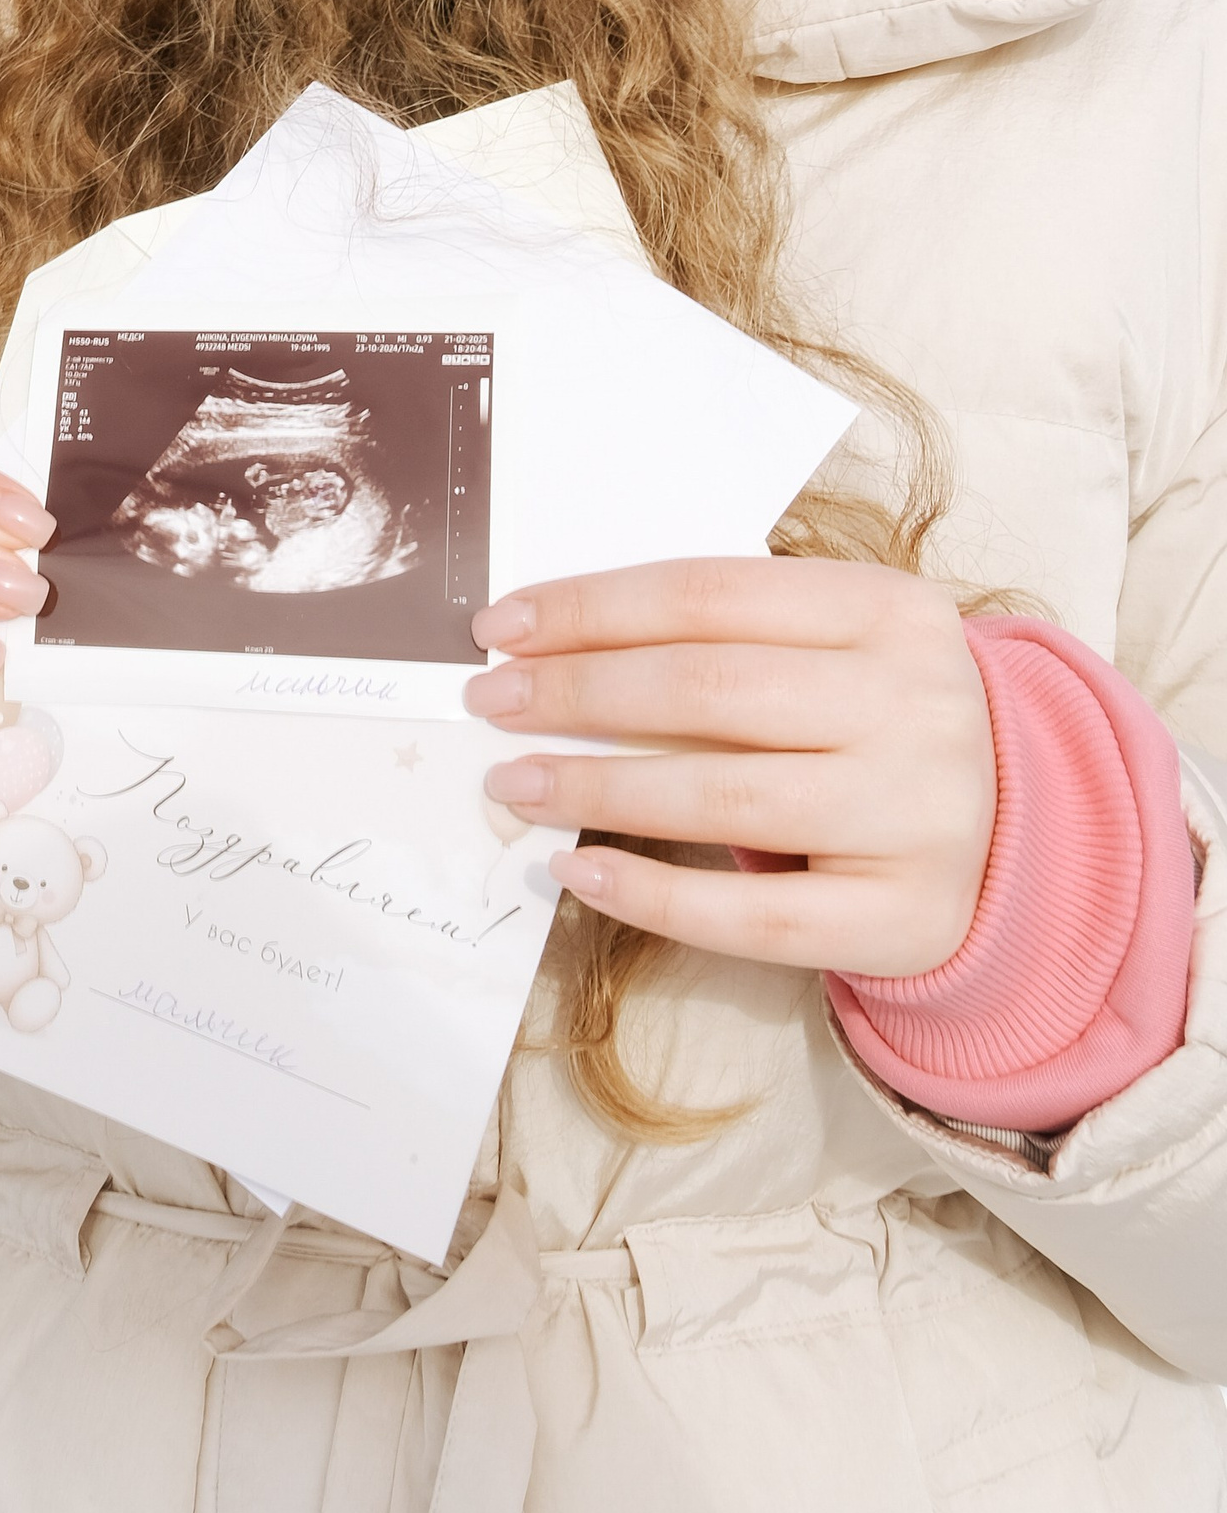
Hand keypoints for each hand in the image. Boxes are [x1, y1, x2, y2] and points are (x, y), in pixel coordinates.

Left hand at [465, 557, 996, 978]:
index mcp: (889, 609)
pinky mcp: (906, 917)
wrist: (1023, 830)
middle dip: (577, 692)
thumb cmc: (880, 717)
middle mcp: (914, 705)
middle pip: (706, 690)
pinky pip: (754, 917)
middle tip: (489, 702)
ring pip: (722, 799)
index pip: (708, 594)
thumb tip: (550, 642)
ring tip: (512, 782)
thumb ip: (724, 635)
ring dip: (595, 785)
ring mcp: (918, 815)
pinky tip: (577, 868)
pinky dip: (652, 894)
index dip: (592, 608)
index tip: (500, 627)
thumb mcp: (832, 646)